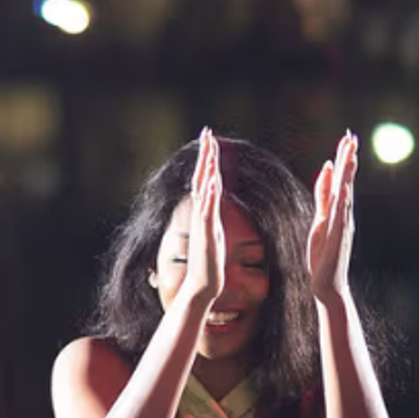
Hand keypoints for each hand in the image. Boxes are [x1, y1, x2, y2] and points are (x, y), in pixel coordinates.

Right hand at [179, 129, 225, 311]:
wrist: (203, 285)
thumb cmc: (210, 262)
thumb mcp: (214, 232)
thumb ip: (213, 215)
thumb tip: (215, 201)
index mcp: (206, 211)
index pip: (207, 179)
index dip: (208, 159)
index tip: (210, 138)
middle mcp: (202, 213)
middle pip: (203, 178)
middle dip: (206, 155)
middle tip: (207, 133)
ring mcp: (203, 223)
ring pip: (204, 190)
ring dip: (206, 169)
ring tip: (209, 149)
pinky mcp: (206, 234)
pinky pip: (208, 212)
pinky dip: (209, 197)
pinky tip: (212, 183)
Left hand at [307, 131, 358, 299]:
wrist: (327, 284)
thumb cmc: (324, 253)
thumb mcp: (320, 218)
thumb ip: (324, 194)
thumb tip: (327, 167)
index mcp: (339, 209)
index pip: (342, 179)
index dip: (344, 157)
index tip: (348, 137)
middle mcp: (344, 215)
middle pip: (346, 183)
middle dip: (348, 160)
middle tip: (352, 138)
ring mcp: (342, 227)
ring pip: (346, 197)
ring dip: (348, 178)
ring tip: (351, 158)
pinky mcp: (336, 240)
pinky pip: (340, 219)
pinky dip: (343, 205)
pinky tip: (344, 192)